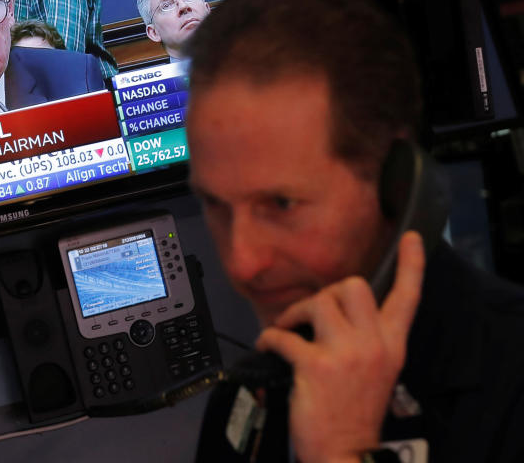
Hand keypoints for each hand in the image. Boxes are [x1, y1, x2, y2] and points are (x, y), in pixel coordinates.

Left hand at [254, 232, 424, 462]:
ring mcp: (346, 355)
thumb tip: (335, 311)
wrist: (345, 452)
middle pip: (354, 287)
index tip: (413, 238)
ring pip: (319, 302)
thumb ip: (366, 339)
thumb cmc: (354, 411)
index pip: (408, 298)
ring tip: (286, 331)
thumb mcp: (376, 372)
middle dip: (326, 292)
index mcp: (392, 346)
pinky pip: (282, 335)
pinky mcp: (316, 366)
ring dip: (294, 313)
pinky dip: (268, 338)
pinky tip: (267, 348)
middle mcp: (374, 345)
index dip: (412, 265)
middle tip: (311, 314)